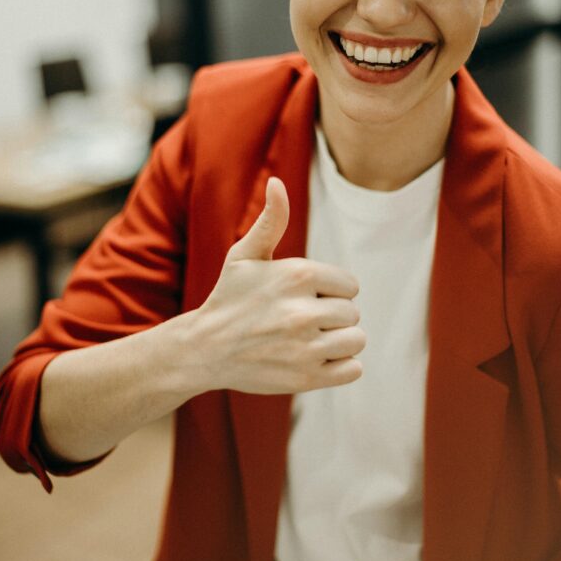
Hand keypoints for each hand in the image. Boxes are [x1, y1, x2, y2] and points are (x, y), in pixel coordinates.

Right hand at [191, 176, 365, 394]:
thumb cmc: (229, 298)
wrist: (204, 349)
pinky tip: (314, 359)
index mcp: (298, 275)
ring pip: (356, 340)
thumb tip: (277, 182)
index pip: (350, 285)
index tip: (303, 297)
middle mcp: (304, 311)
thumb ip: (271, 220)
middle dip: (332, 316)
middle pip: (352, 313)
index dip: (329, 291)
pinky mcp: (307, 378)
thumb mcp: (245, 255)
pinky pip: (354, 369)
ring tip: (309, 340)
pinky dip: (340, 366)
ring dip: (339, 341)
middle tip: (300, 321)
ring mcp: (306, 348)